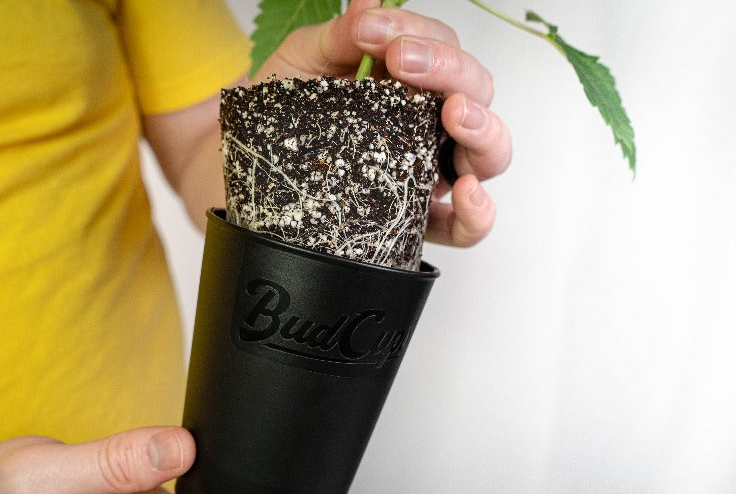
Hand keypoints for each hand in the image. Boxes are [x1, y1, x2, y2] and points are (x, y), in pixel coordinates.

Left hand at [256, 0, 511, 247]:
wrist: (248, 174)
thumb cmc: (281, 118)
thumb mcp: (302, 66)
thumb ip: (340, 36)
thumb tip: (369, 1)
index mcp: (408, 85)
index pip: (442, 49)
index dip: (419, 33)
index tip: (373, 29)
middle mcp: (426, 129)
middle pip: (475, 94)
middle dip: (451, 70)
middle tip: (404, 62)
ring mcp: (426, 176)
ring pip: (487, 155)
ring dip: (483, 130)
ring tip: (455, 115)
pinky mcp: (415, 224)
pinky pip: (466, 228)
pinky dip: (478, 212)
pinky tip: (465, 192)